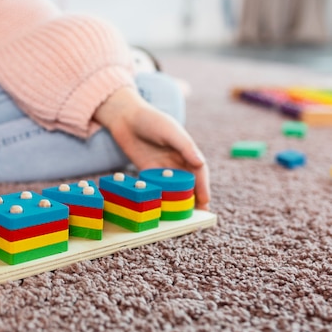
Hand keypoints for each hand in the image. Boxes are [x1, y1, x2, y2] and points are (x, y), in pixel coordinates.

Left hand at [94, 87, 209, 209]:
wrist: (125, 117)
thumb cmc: (151, 120)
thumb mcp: (170, 131)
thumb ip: (185, 147)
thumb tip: (201, 163)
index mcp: (186, 150)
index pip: (199, 171)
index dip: (203, 186)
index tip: (206, 200)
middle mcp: (176, 160)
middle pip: (188, 182)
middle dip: (194, 197)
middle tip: (198, 213)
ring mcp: (162, 166)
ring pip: (174, 186)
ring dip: (179, 199)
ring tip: (182, 214)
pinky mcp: (147, 170)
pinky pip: (157, 185)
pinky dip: (161, 195)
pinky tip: (162, 206)